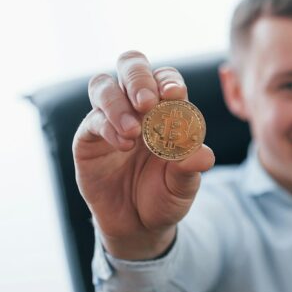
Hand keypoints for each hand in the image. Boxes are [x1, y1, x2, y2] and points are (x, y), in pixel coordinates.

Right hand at [73, 51, 214, 259]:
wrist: (139, 225)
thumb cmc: (166, 196)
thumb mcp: (184, 185)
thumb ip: (191, 167)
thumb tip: (202, 154)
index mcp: (167, 109)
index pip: (166, 79)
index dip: (169, 81)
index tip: (175, 95)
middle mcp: (136, 107)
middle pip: (131, 66)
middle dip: (139, 78)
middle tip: (147, 102)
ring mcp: (110, 118)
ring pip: (104, 85)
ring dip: (118, 103)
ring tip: (134, 132)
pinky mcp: (88, 137)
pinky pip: (92, 119)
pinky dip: (108, 127)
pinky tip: (124, 145)